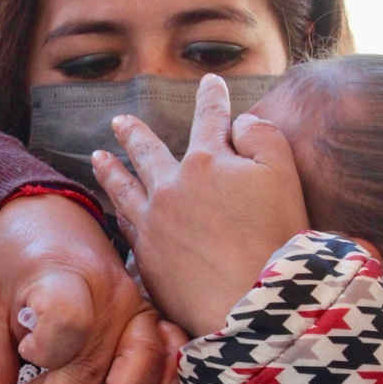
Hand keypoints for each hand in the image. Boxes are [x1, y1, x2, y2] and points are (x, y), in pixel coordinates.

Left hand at [0, 194, 157, 383]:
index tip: (28, 356)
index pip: (66, 319)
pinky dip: (172, 372)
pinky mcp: (149, 314)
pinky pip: (171, 345)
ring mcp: (133, 303)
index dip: (47, 346)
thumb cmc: (14, 267)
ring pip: (142, 357)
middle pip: (93, 358)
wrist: (49, 221)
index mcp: (59, 278)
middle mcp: (105, 292)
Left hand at [95, 73, 308, 338]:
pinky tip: (116, 211)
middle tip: (118, 121)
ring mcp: (154, 224)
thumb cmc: (276, 238)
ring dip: (111, 171)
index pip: (210, 119)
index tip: (210, 82)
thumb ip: (263, 138)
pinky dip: (119, 214)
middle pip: (147, 152)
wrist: (249, 301)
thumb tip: (241, 123)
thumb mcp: (284, 175)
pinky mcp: (147, 259)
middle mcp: (171, 188)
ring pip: (125, 190)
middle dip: (134, 133)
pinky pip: (127, 229)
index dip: (213, 98)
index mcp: (206, 161)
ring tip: (98, 157)